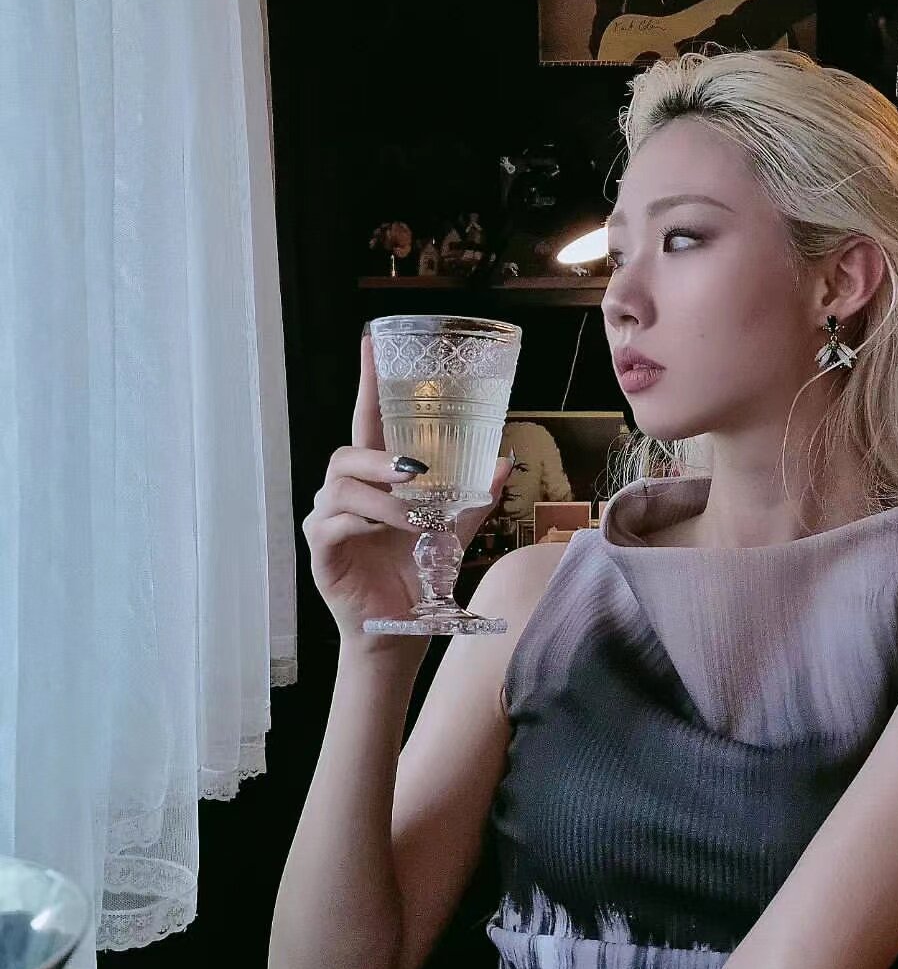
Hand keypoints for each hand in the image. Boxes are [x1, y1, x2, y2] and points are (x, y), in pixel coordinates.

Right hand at [302, 331, 513, 653]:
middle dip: (379, 457)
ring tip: (416, 518)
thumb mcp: (454, 529)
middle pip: (347, 452)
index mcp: (376, 478)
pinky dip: (364, 523)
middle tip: (416, 471)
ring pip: (342, 486)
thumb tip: (505, 460)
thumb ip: (474, 495)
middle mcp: (346, 491)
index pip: (369, 420)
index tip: (372, 343)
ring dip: (384, 499)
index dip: (370, 382)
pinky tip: (387, 534)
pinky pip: (333, 522)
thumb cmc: (419, 572)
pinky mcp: (321, 547)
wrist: (402, 625)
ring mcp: (329, 518)